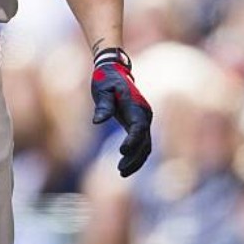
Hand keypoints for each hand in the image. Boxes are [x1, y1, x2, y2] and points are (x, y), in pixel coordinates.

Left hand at [91, 48, 152, 177]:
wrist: (114, 71)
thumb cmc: (105, 80)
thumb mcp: (101, 89)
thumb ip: (103, 105)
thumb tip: (97, 121)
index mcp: (135, 104)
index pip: (138, 127)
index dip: (132, 140)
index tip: (122, 151)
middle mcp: (144, 113)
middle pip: (144, 141)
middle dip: (134, 158)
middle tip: (120, 171)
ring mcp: (144, 119)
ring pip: (146, 145)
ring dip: (136, 160)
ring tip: (121, 172)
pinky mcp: (139, 123)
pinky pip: (142, 143)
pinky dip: (136, 155)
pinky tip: (125, 165)